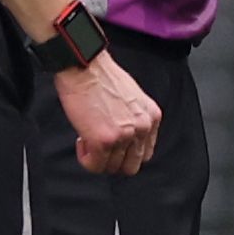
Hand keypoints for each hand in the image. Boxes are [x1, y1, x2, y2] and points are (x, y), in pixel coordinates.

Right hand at [55, 50, 162, 174]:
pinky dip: (85, 159)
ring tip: (88, 139)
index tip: (113, 147)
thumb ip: (134, 119)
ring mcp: (124, 136)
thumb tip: (125, 139)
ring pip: (112, 168)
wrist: (84, 66)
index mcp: (152, 117)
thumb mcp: (133, 98)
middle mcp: (142, 128)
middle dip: (113, 161)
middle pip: (131, 166)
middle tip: (99, 148)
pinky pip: (94, 165)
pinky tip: (81, 140)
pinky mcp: (104, 141)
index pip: (145, 154)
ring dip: (97, 159)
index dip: (126, 154)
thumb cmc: (102, 77)